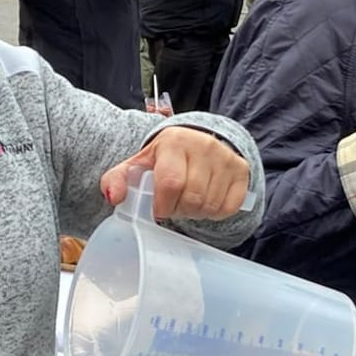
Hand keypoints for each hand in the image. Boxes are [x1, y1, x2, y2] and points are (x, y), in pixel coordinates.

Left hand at [100, 126, 249, 219]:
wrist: (195, 142)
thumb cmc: (162, 159)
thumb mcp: (136, 165)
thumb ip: (117, 180)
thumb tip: (113, 197)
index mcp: (174, 142)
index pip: (171, 183)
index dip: (162, 205)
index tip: (157, 208)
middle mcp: (204, 145)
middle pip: (192, 198)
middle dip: (178, 210)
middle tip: (172, 205)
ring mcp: (226, 157)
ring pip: (210, 205)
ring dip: (195, 213)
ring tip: (186, 202)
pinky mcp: (241, 171)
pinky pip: (228, 207)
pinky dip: (214, 213)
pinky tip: (204, 202)